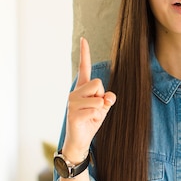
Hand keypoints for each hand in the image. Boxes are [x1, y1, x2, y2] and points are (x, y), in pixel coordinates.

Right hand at [63, 37, 115, 161]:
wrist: (80, 140)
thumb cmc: (91, 121)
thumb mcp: (103, 108)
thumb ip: (107, 98)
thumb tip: (109, 97)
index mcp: (82, 88)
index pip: (83, 68)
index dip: (84, 53)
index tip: (83, 39)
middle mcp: (74, 92)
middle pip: (98, 83)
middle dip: (102, 96)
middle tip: (96, 108)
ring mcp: (72, 102)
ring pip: (98, 97)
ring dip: (101, 108)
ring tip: (91, 116)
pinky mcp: (73, 113)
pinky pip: (95, 109)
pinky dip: (97, 117)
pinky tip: (88, 122)